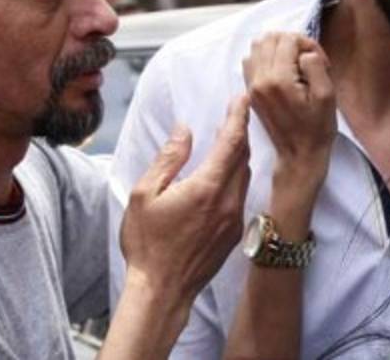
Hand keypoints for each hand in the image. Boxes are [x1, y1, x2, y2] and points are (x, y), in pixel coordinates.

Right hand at [119, 94, 251, 307]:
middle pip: (243, 156)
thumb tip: (185, 129)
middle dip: (240, 132)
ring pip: (244, 176)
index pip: (231, 142)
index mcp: (206, 187)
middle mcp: (228, 200)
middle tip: (234, 113)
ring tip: (229, 139)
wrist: (162, 290)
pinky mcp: (234, 232)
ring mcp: (235, 218)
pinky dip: (236, 177)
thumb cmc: (146, 243)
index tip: (241, 98)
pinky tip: (223, 175)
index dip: (238, 116)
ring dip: (239, 154)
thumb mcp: (144, 194)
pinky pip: (241, 195)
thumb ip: (169, 158)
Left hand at [242, 32, 335, 193]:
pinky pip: (251, 61)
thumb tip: (304, 53)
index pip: (287, 39)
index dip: (307, 44)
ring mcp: (251, 86)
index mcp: (278, 80)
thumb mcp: (327, 96)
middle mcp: (259, 80)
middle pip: (269, 38)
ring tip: (295, 65)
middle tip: (308, 62)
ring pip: (257, 46)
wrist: (299, 154)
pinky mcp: (250, 91)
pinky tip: (283, 71)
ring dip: (278, 49)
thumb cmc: (317, 128)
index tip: (319, 62)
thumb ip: (316, 66)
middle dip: (291, 43)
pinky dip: (267, 58)